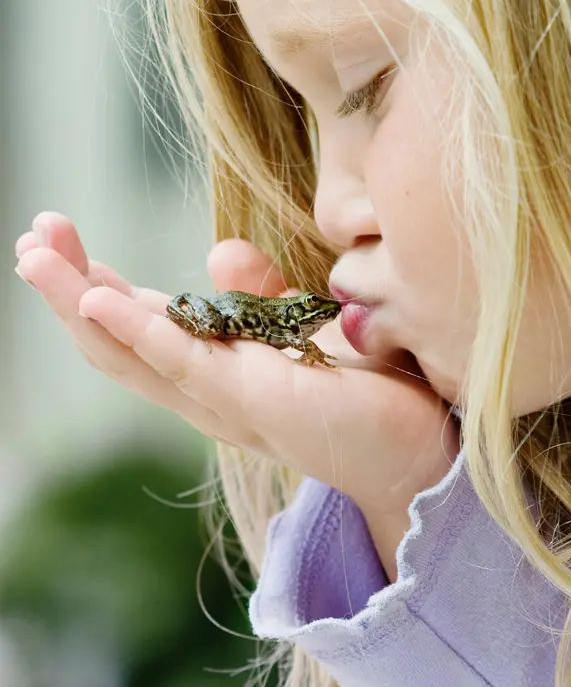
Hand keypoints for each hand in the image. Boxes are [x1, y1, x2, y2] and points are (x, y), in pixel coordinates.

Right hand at [15, 212, 459, 525]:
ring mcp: (224, 399)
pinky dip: (137, 330)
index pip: (138, 325)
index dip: (93, 285)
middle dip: (68, 288)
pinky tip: (97, 299)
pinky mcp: (253, 400)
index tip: (61, 239)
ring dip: (79, 302)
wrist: (416, 448)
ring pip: (132, 353)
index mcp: (214, 370)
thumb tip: (216, 253)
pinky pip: (183, 361)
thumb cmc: (363, 388)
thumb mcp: (300, 327)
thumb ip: (258, 294)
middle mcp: (206, 390)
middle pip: (116, 342)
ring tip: (37, 256)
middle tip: (33, 238)